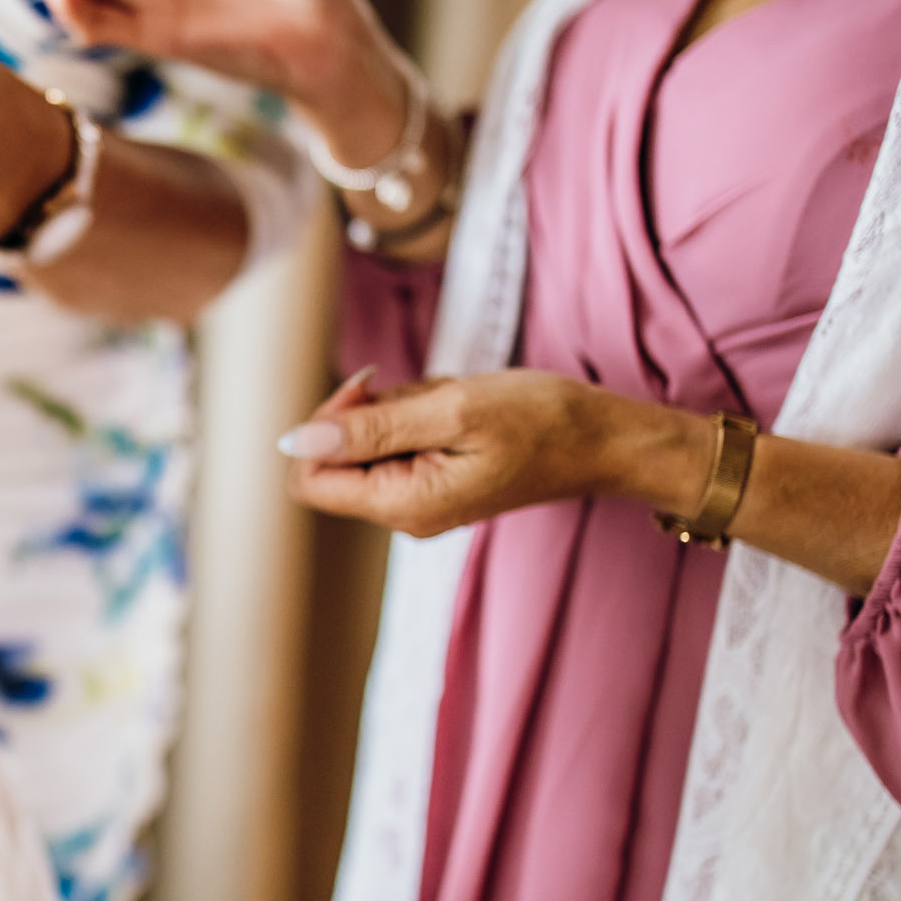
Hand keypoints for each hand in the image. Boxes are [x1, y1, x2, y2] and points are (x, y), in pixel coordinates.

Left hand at [280, 369, 710, 537]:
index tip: (373, 390)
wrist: (606, 439)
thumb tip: (294, 439)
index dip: (324, 425)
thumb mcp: (452, 410)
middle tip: (432, 394)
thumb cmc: (541, 421)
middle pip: (339, 454)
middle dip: (377, 409)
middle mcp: (403, 510)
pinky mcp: (436, 477)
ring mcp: (420, 496)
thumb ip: (370, 426)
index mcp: (401, 504)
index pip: (309, 476)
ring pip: (373, 437)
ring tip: (460, 402)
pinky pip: (404, 436)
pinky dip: (426, 410)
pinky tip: (467, 408)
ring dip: (407, 405)